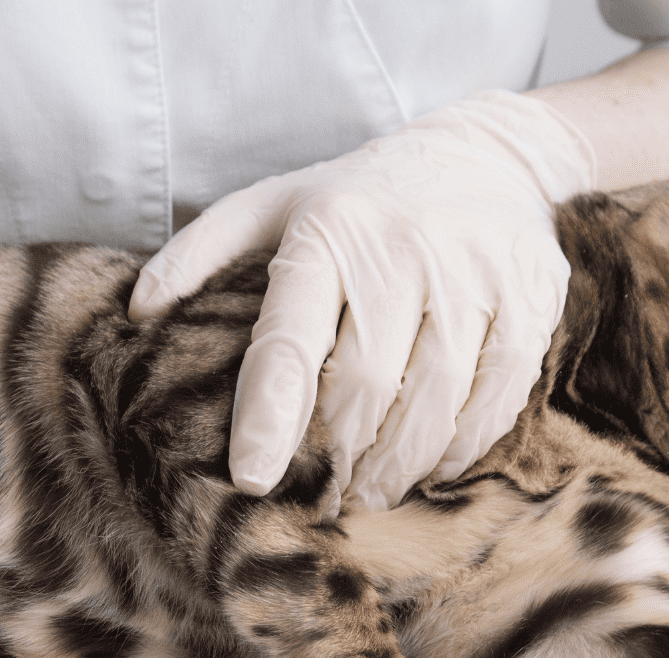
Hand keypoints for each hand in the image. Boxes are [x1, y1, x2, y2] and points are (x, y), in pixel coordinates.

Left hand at [129, 91, 595, 509]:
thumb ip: (202, 251)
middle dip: (340, 457)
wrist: (487, 153)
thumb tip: (136, 312)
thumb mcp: (275, 203)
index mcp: (326, 233)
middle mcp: (402, 249)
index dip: (269, 418)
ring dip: (400, 465)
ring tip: (374, 490)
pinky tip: (436, 462)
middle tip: (327, 493)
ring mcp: (475, 272)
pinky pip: (498, 395)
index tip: (254, 478)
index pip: (289, 341)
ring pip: (436, 401)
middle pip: (366, 388)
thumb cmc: (360, 196)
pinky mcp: (532, 296)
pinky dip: (463, 445)